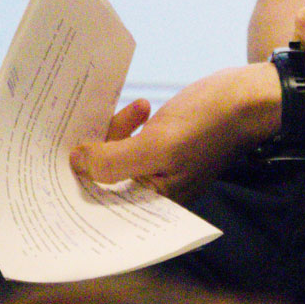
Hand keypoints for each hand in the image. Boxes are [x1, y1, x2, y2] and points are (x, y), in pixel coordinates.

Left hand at [69, 65, 279, 202]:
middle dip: (95, 152)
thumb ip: (115, 160)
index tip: (58, 159)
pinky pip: (131, 142)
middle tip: (87, 124)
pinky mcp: (161, 148)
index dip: (81, 184)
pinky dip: (129, 124)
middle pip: (106, 179)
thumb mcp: (157, 145)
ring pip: (116, 156)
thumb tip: (76, 163)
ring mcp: (159, 170)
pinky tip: (141, 107)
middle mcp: (155, 193)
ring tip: (136, 108)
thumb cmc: (207, 124)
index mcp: (155, 205)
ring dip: (116, 130)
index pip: (105, 205)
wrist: (245, 98)